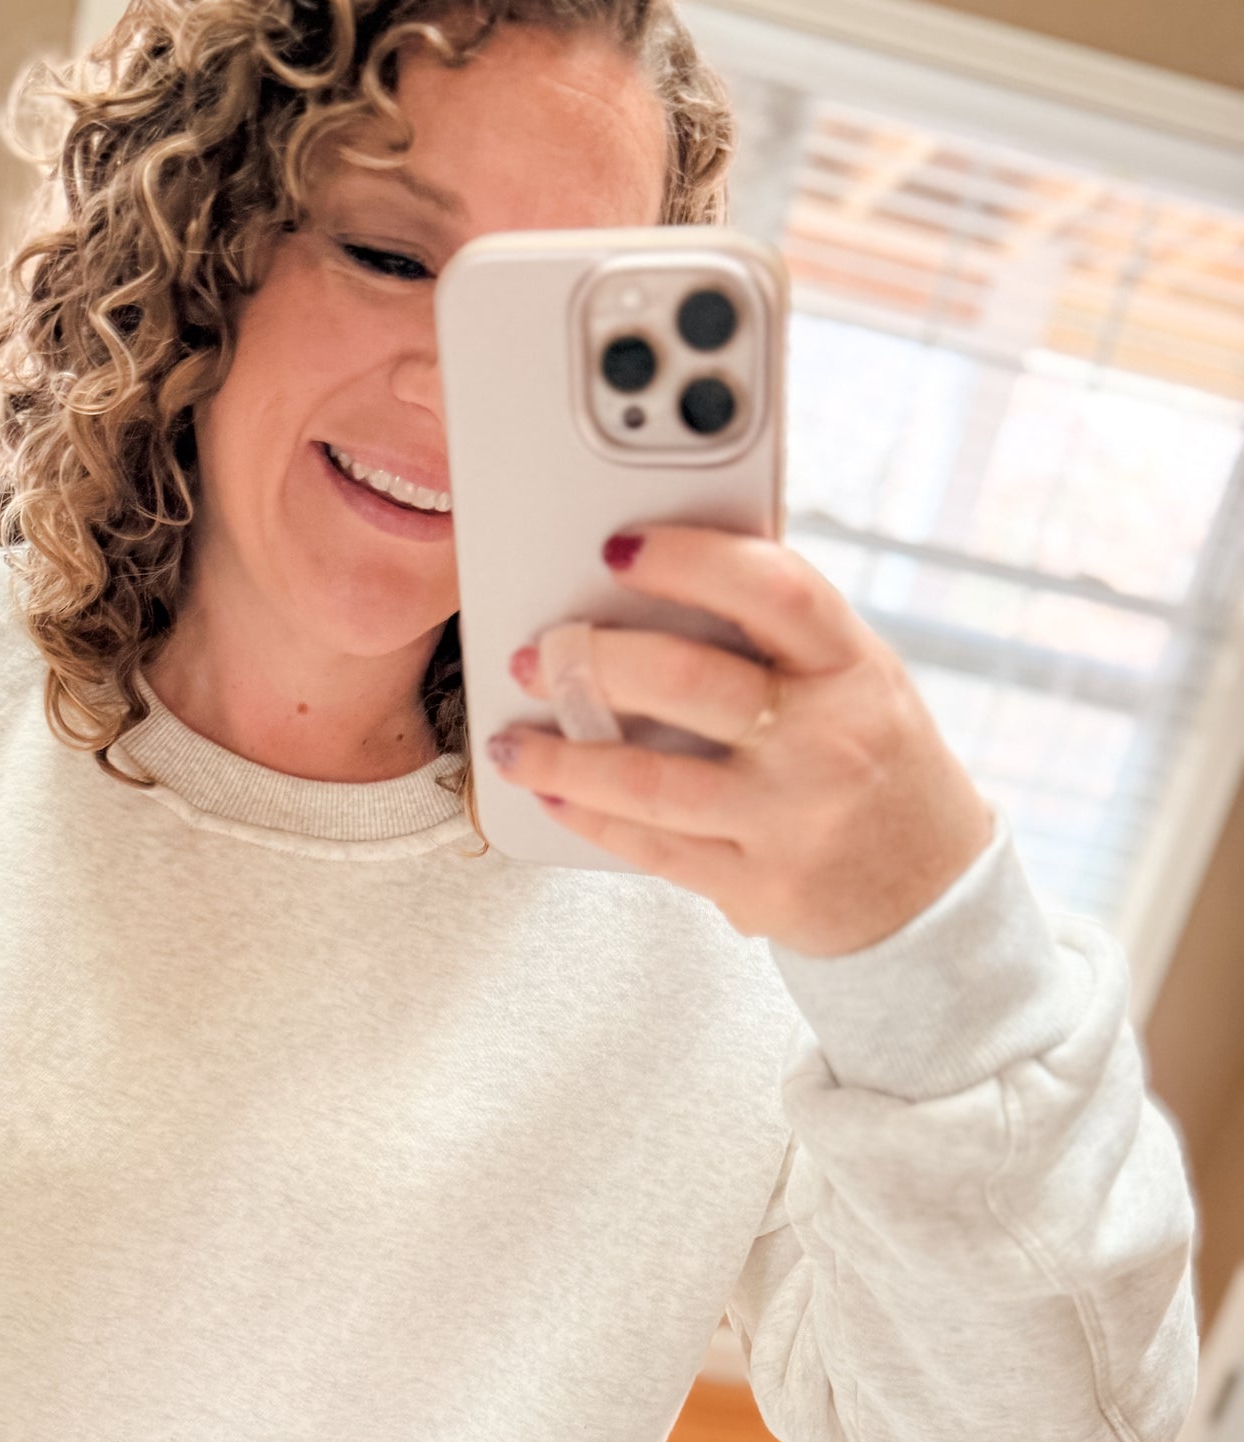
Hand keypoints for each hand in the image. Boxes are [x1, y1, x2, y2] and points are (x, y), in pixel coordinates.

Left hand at [485, 526, 994, 955]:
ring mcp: (793, 819)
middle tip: (539, 654)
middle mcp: (828, 740)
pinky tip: (554, 795)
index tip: (620, 548)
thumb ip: (779, 638)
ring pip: (651, 782)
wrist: (929, 894)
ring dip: (564, 758)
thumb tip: (659, 582)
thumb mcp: (858, 682)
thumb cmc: (876, 765)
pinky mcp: (759, 885)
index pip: (772, 590)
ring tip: (513, 741)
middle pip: (690, 683)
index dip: (689, 560)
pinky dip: (591, 816)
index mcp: (854, 666)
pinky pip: (653, 847)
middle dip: (594, 663)